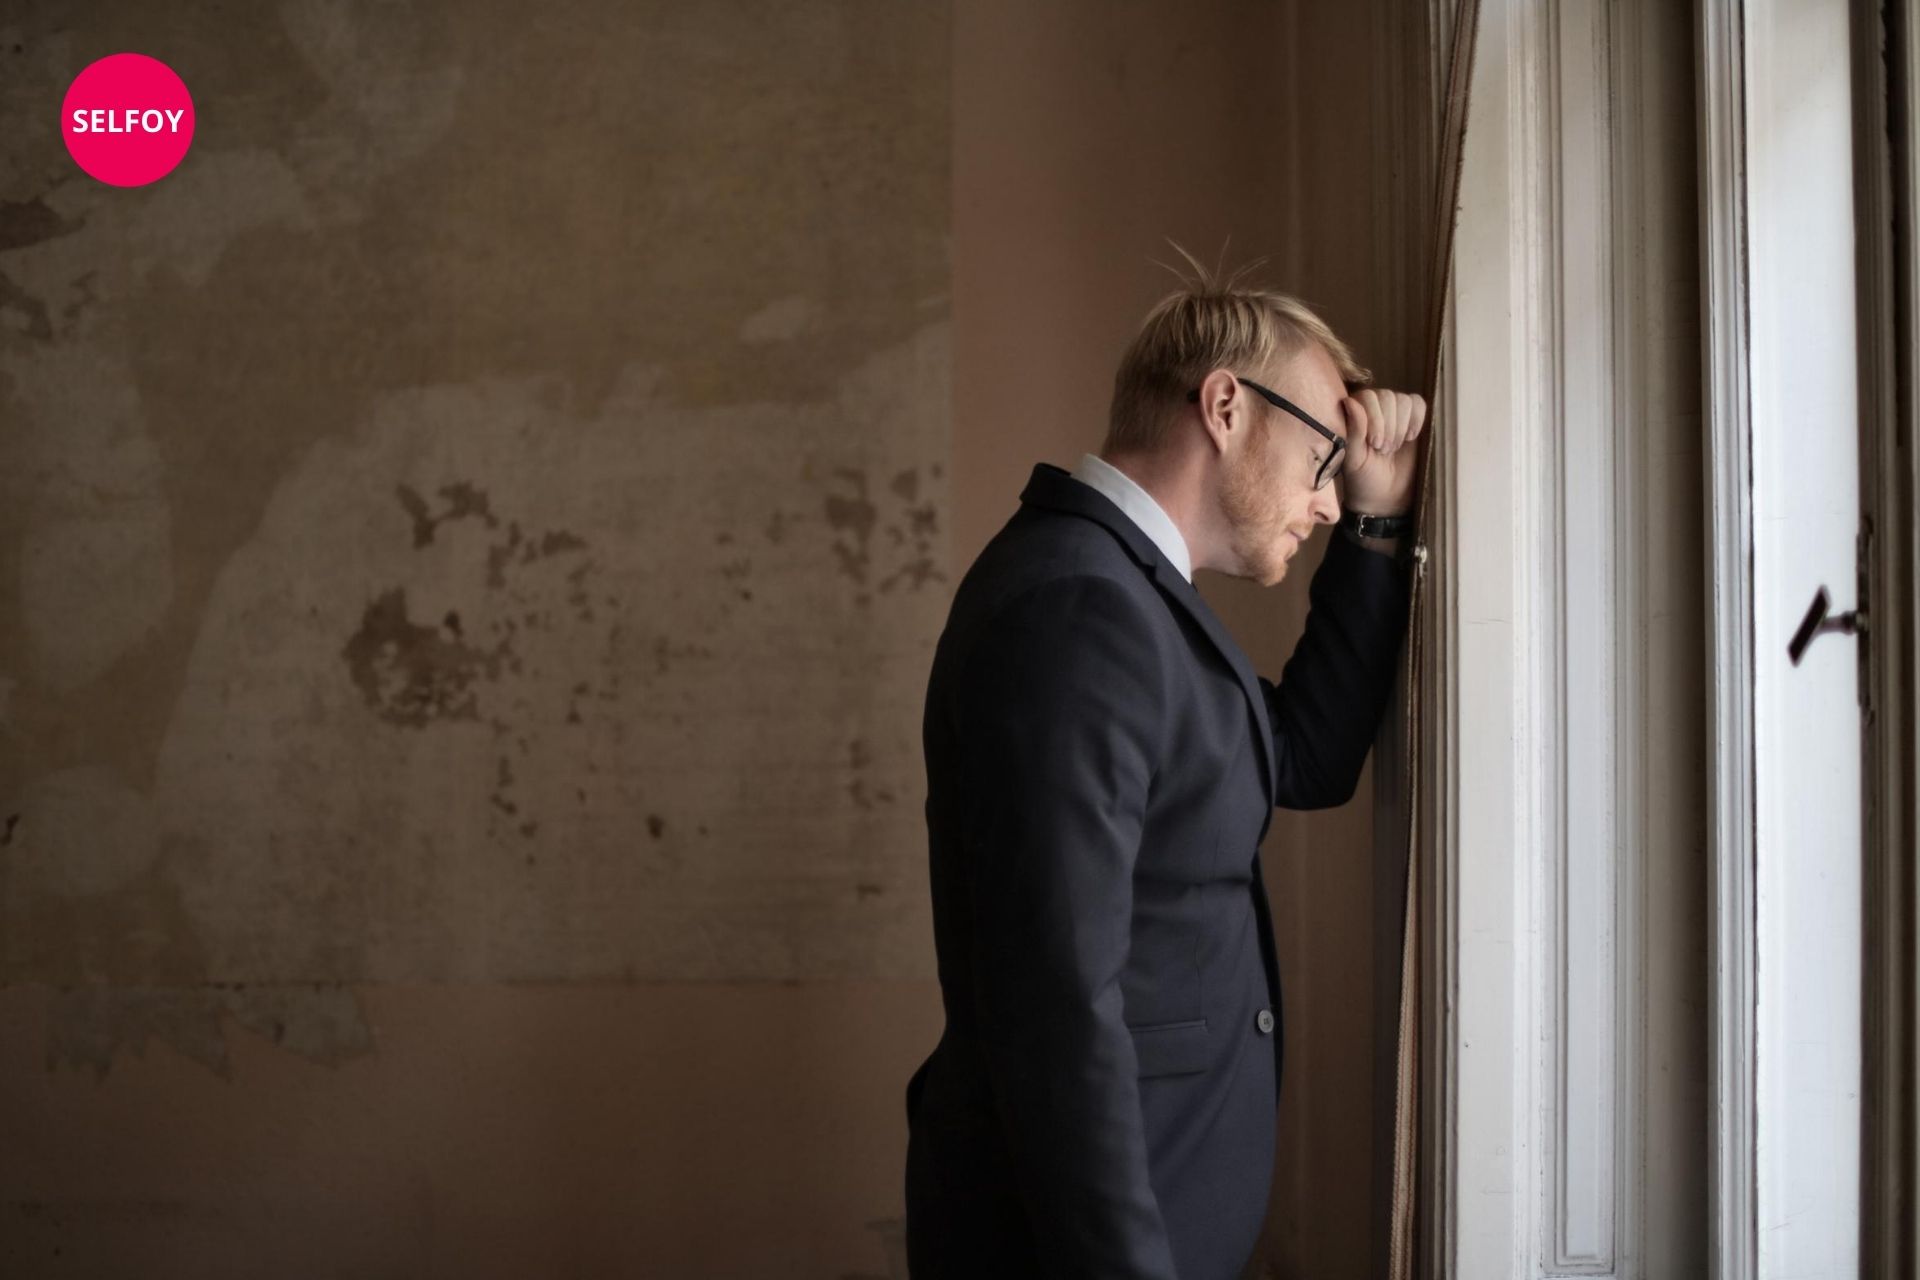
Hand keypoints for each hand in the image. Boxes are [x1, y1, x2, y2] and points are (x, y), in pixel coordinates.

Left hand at [1338, 388, 1427, 515]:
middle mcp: (1373, 408)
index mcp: (1353, 414)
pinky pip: (1418, 404)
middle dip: (1389, 426)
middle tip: (1384, 450)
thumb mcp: (1354, 459)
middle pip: (1387, 396)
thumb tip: (1349, 401)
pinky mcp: (1413, 418)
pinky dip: (1417, 420)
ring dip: (1402, 426)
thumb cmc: (1363, 477)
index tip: (1375, 445)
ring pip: (1404, 400)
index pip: (1368, 397)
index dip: (1375, 419)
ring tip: (1394, 447)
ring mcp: (1394, 412)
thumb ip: (1353, 430)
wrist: (1386, 496)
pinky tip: (1410, 438)